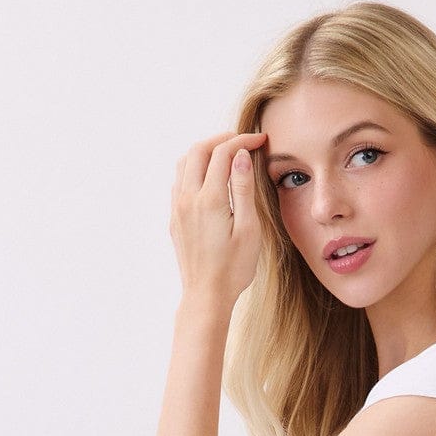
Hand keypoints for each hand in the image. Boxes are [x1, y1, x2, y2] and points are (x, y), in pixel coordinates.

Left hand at [170, 131, 266, 309]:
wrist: (206, 296)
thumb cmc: (233, 269)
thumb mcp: (248, 230)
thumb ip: (243, 190)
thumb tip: (241, 157)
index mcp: (209, 199)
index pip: (223, 153)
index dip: (242, 141)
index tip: (260, 140)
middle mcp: (188, 199)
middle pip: (199, 150)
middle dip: (221, 139)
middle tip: (242, 141)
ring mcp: (178, 208)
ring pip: (185, 162)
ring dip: (204, 151)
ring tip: (225, 154)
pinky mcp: (175, 218)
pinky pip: (180, 181)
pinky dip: (194, 168)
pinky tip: (209, 177)